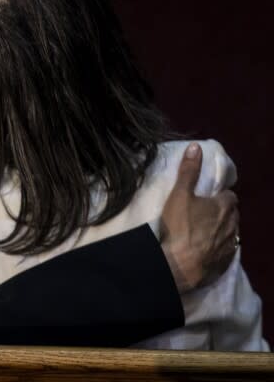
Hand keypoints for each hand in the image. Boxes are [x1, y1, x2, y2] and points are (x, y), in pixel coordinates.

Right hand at [159, 142, 238, 292]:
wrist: (179, 265)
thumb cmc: (179, 226)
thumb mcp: (179, 194)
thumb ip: (188, 171)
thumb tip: (196, 147)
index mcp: (224, 206)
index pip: (229, 196)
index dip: (219, 196)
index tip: (208, 197)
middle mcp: (233, 225)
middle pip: (232, 215)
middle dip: (222, 213)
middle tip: (203, 214)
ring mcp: (230, 246)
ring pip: (231, 234)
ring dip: (221, 231)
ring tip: (203, 232)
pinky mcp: (224, 264)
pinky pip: (225, 253)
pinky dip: (218, 249)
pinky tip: (205, 251)